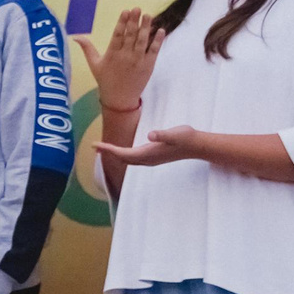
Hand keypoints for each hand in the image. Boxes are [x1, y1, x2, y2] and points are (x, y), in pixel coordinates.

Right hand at [76, 9, 159, 116]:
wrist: (119, 99)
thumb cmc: (105, 80)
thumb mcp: (94, 64)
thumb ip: (87, 49)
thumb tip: (75, 36)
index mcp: (112, 54)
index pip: (117, 35)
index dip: (122, 22)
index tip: (126, 11)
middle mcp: (125, 56)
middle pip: (131, 35)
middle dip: (134, 21)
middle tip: (138, 9)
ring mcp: (138, 60)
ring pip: (143, 41)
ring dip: (146, 27)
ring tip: (148, 15)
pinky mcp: (148, 65)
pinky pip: (154, 51)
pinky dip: (157, 40)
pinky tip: (160, 30)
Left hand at [95, 126, 210, 168]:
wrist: (198, 146)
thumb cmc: (186, 138)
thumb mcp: (175, 133)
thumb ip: (163, 135)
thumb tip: (151, 136)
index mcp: (148, 153)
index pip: (123, 153)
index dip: (108, 149)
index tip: (95, 145)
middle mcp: (148, 159)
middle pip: (122, 158)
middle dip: (108, 152)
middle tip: (94, 146)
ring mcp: (151, 160)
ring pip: (128, 160)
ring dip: (115, 154)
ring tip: (104, 148)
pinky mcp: (155, 157)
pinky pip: (135, 158)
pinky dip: (125, 155)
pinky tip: (123, 151)